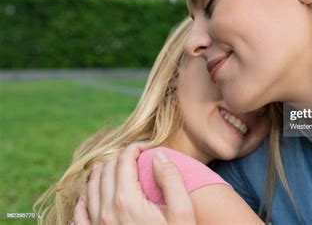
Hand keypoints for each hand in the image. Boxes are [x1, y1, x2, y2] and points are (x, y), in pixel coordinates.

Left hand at [72, 142, 195, 224]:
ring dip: (101, 172)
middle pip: (106, 170)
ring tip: (113, 166)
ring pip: (90, 187)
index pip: (124, 160)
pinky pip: (79, 212)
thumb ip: (171, 180)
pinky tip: (93, 195)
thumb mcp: (182, 213)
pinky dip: (85, 197)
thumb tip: (158, 156)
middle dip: (120, 157)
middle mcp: (106, 211)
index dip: (135, 148)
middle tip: (134, 156)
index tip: (147, 147)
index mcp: (127, 201)